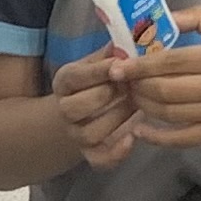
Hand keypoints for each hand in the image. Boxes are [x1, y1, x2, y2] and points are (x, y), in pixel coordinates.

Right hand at [48, 48, 138, 168]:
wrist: (81, 113)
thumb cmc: (96, 82)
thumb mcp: (97, 63)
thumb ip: (110, 54)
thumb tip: (127, 40)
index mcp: (65, 82)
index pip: (75, 77)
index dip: (99, 71)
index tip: (121, 64)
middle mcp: (65, 110)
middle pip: (75, 108)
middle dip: (106, 95)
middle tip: (130, 86)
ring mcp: (76, 134)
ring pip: (90, 133)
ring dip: (116, 119)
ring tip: (135, 106)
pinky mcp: (90, 154)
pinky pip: (99, 160)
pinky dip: (116, 153)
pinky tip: (132, 138)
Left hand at [125, 11, 200, 146]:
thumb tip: (165, 17)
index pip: (169, 61)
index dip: (138, 64)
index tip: (116, 64)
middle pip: (164, 90)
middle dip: (136, 86)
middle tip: (121, 81)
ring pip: (169, 114)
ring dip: (144, 107)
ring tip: (131, 97)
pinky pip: (185, 139)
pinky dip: (159, 138)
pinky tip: (142, 130)